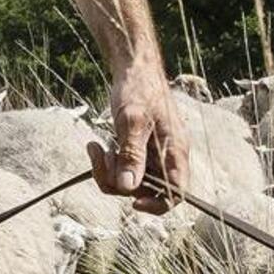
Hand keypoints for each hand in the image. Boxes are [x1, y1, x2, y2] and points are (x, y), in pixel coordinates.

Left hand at [90, 67, 187, 214]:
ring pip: (130, 182)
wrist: (133, 68)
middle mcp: (166, 158)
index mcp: (175, 151)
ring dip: (108, 172)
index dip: (157, 205)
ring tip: (96, 148)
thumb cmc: (139, 89)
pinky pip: (122, 170)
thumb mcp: (133, 121)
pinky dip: (106, 164)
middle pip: (146, 191)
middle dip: (119, 181)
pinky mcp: (136, 151)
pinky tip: (96, 145)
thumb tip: (129, 187)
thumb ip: (132, 154)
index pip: (177, 193)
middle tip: (102, 157)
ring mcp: (151, 156)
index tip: (133, 202)